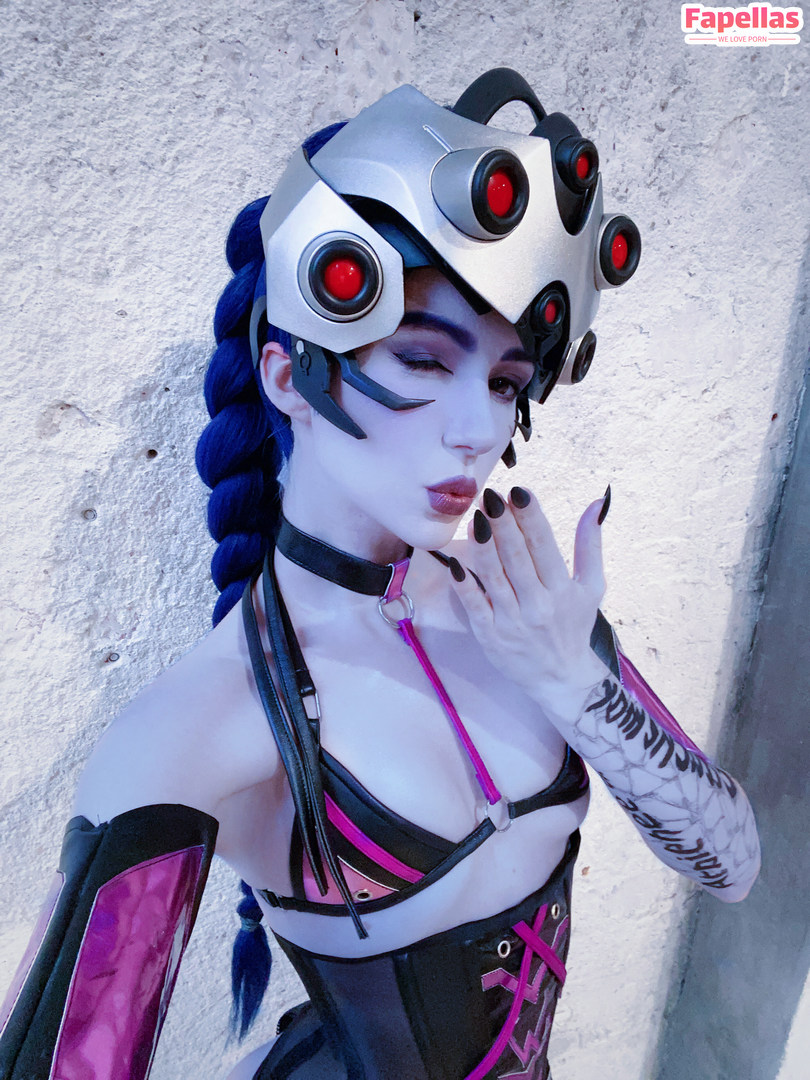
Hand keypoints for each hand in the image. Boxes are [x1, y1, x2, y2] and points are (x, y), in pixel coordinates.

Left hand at [450, 486, 608, 722]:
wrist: (560, 679)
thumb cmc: (573, 626)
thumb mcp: (591, 587)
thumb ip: (590, 544)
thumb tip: (594, 504)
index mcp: (562, 589)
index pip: (544, 546)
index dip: (531, 517)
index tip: (518, 491)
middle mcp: (538, 605)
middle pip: (517, 558)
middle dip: (503, 524)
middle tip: (490, 496)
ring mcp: (512, 621)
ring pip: (494, 577)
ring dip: (482, 546)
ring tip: (475, 518)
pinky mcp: (490, 636)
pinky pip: (474, 605)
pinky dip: (464, 584)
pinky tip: (455, 561)